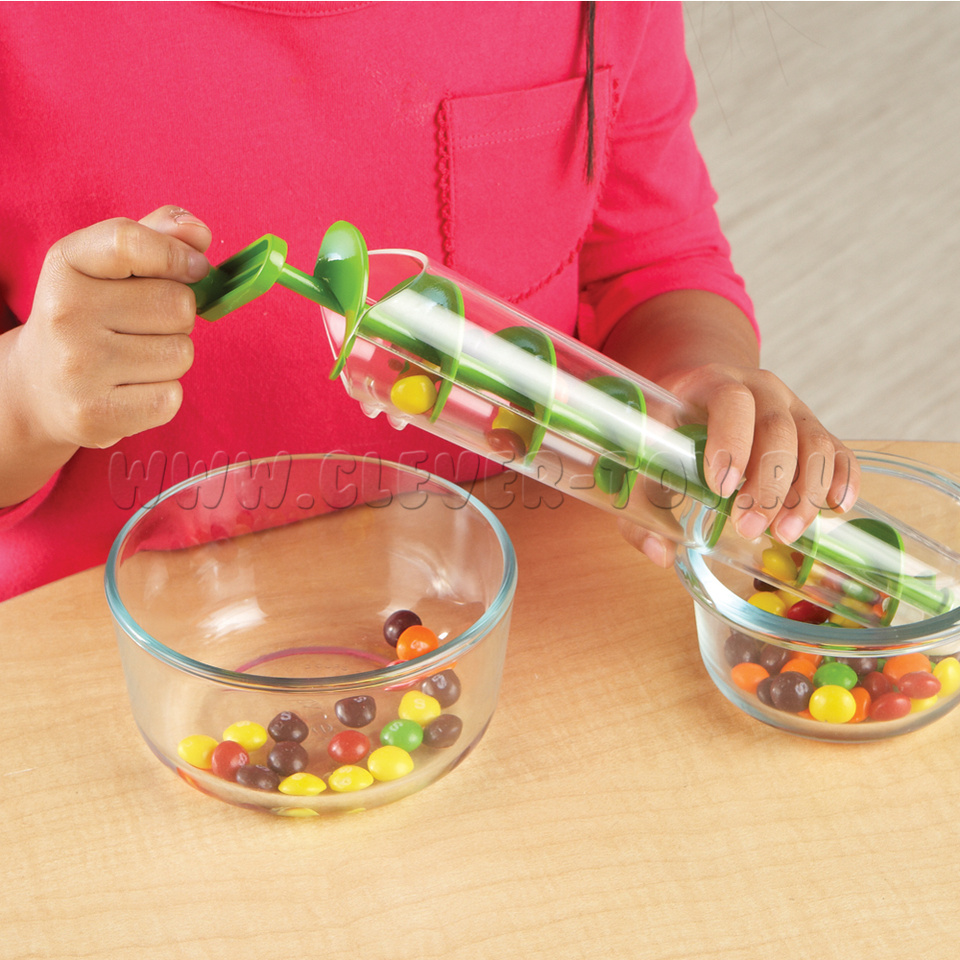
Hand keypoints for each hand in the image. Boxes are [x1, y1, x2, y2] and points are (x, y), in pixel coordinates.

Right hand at [12, 205, 210, 450]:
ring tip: (132, 359)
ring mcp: (77, 367)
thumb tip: (200, 232)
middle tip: (141, 327)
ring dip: (171, 357)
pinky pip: (171, 397)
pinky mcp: (95, 414)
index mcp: (66, 264)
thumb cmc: (89, 317)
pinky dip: (163, 394)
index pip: (128, 241)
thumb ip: (157, 238)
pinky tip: (130, 389)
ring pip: (180, 353)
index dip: (177, 254)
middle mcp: (65, 313)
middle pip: (178, 305)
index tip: (196, 268)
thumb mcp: (108, 266)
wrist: (37, 388)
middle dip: (177, 316)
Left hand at [600, 292, 860, 568]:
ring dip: (805, 492)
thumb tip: (659, 553)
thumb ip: (637, 500)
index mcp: (712, 383)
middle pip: (779, 428)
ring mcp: (793, 407)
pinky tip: (834, 509)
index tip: (720, 487)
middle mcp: (761, 389)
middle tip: (748, 527)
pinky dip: (844, 479)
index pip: (731, 400)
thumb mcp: (641, 451)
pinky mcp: (813, 430)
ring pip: (815, 442)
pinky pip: (839, 450)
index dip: (731, 442)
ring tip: (785, 533)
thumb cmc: (669, 425)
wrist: (700, 389)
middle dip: (768, 484)